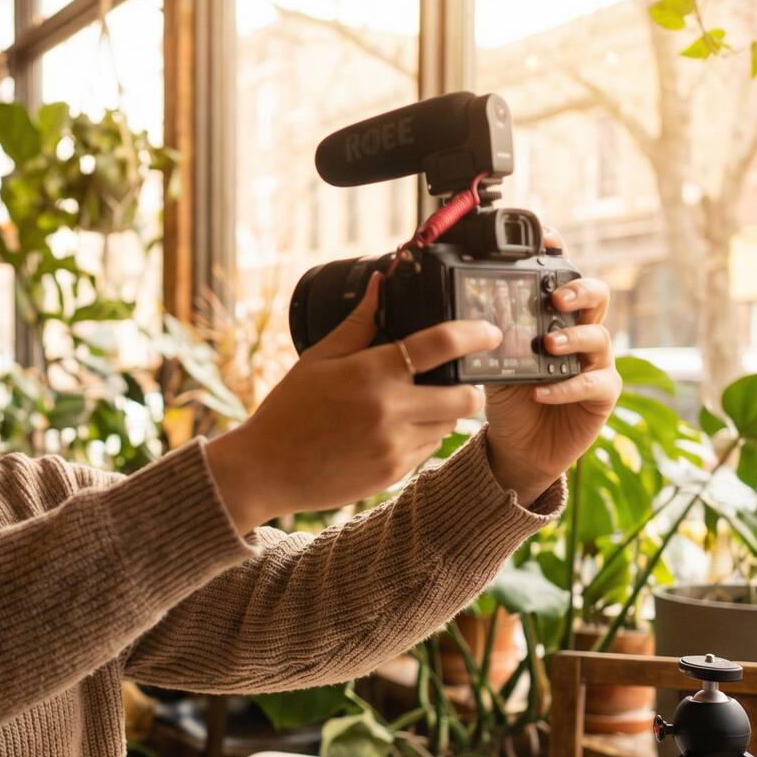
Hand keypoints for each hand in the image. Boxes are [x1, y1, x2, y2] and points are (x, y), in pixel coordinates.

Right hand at [206, 271, 499, 534]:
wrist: (266, 470)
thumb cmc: (289, 410)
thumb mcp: (318, 359)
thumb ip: (357, 323)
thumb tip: (381, 283)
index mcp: (371, 372)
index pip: (442, 345)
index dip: (475, 334)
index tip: (490, 331)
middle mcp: (389, 409)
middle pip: (465, 396)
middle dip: (470, 387)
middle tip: (459, 380)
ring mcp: (394, 445)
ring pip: (449, 426)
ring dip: (444, 413)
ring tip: (415, 405)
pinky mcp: (393, 473)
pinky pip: (428, 450)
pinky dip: (422, 438)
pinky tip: (394, 431)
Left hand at [483, 250, 620, 504]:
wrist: (517, 446)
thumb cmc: (508, 397)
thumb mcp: (491, 362)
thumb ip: (488, 336)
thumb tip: (460, 312)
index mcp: (554, 317)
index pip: (562, 277)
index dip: (560, 254)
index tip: (547, 238)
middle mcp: (580, 332)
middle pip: (596, 296)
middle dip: (579, 290)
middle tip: (556, 298)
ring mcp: (595, 362)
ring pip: (599, 337)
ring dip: (573, 338)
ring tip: (548, 344)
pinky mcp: (602, 395)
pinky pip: (593, 384)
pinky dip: (567, 386)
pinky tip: (542, 391)